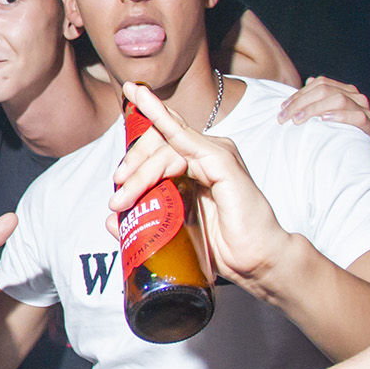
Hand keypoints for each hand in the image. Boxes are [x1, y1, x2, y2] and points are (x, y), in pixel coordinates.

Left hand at [110, 83, 295, 297]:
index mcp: (196, 165)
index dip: (136, 149)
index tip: (116, 175)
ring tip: (122, 199)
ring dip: (140, 171)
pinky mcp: (223, 163)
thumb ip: (144, 220)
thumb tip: (111, 220)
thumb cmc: (223, 246)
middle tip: (118, 189)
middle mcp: (206, 154)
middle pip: (158, 140)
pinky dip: (163, 122)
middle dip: (133, 162)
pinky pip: (186, 139)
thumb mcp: (174, 230)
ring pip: (165, 148)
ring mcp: (216, 155)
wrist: (258, 262)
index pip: (161, 141)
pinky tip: (145, 106)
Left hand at [278, 76, 369, 145]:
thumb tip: (308, 80)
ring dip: (315, 108)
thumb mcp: (325, 116)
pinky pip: (358, 117)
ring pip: (340, 100)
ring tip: (298, 119)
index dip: (300, 93)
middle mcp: (357, 99)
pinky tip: (324, 120)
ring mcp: (367, 113)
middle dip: (301, 102)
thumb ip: (318, 99)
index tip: (283, 107)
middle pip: (327, 90)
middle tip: (285, 116)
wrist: (361, 159)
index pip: (322, 83)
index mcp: (347, 92)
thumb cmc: (339, 136)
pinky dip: (339, 116)